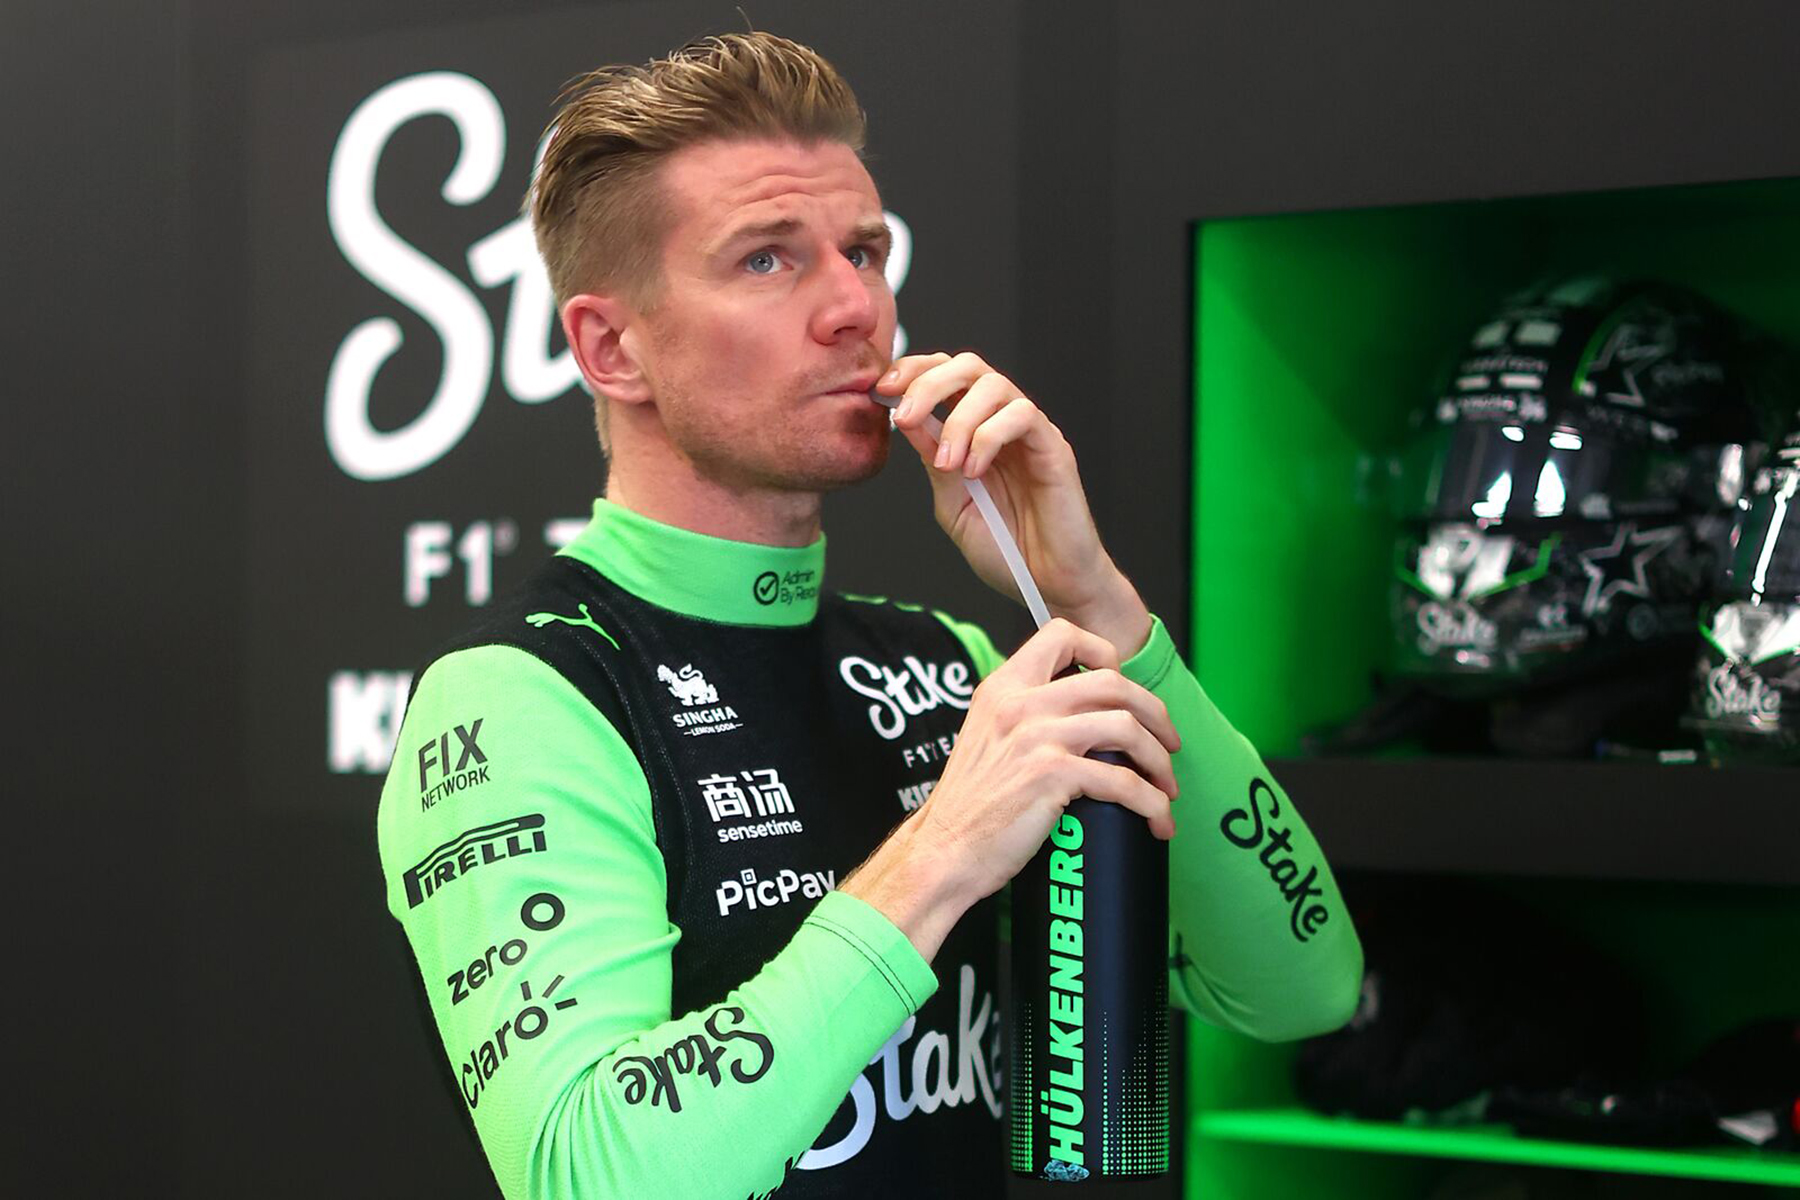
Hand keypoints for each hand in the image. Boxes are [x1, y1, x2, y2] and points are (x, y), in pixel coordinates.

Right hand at [841, 620, 1178, 957]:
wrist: (944, 850)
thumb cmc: (969, 805)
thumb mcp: (986, 735)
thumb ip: (1022, 713)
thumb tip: (1077, 712)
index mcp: (1003, 686)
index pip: (1062, 635)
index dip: (1103, 653)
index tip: (1122, 686)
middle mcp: (1020, 703)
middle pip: (1112, 683)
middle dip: (1154, 713)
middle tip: (1166, 742)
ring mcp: (1037, 737)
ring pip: (1127, 727)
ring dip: (1159, 760)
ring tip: (1166, 786)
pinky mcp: (1051, 777)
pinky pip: (1124, 782)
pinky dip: (1152, 803)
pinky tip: (1156, 819)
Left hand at [878, 352, 1151, 658]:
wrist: (1048, 586)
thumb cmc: (1007, 550)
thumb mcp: (953, 505)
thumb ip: (933, 462)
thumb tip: (905, 419)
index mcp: (975, 432)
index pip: (945, 376)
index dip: (912, 372)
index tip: (881, 391)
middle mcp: (1002, 423)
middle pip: (967, 365)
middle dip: (927, 382)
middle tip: (905, 415)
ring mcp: (1030, 433)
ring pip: (994, 384)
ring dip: (959, 418)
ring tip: (948, 463)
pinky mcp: (1053, 447)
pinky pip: (1022, 416)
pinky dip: (989, 436)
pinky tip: (975, 470)